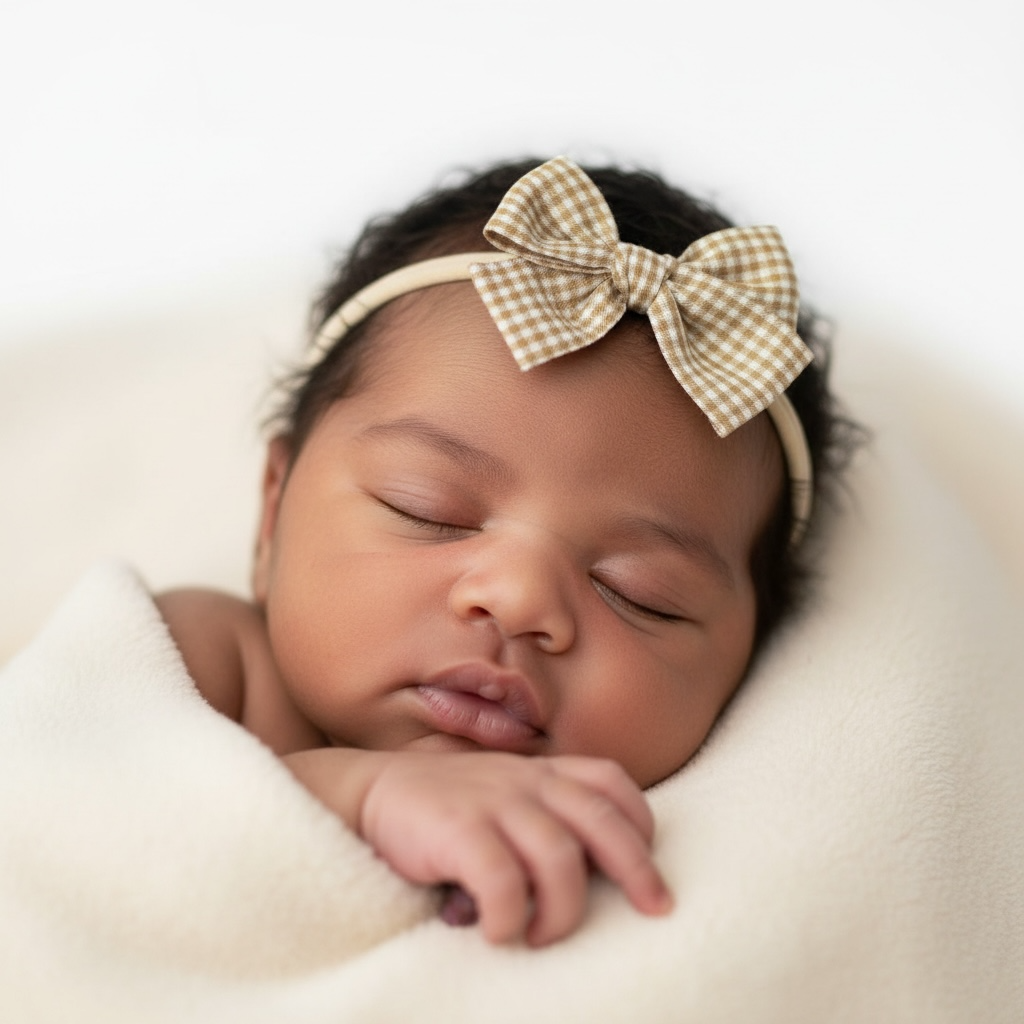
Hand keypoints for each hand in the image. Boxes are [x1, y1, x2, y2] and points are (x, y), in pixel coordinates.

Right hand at [358, 751, 672, 946]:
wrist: (374, 792)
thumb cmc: (449, 806)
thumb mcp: (506, 792)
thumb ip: (545, 812)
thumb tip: (596, 869)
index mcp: (541, 772)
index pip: (610, 781)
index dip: (640, 821)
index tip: (651, 862)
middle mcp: (525, 781)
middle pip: (601, 820)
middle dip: (637, 868)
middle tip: (655, 908)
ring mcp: (493, 803)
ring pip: (560, 858)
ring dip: (563, 910)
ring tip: (542, 934)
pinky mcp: (458, 830)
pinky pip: (503, 881)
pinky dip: (511, 917)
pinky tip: (501, 932)